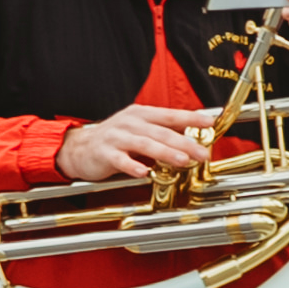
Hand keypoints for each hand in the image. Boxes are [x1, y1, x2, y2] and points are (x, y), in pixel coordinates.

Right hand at [59, 104, 208, 187]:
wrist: (79, 148)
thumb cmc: (115, 138)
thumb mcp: (140, 127)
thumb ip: (164, 129)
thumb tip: (193, 130)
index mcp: (141, 114)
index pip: (171, 115)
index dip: (191, 118)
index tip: (209, 123)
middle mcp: (130, 123)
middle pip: (161, 132)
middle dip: (184, 143)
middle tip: (202, 153)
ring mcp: (116, 137)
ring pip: (145, 144)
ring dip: (165, 152)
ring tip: (182, 160)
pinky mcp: (105, 153)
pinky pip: (121, 160)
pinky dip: (133, 166)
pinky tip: (144, 173)